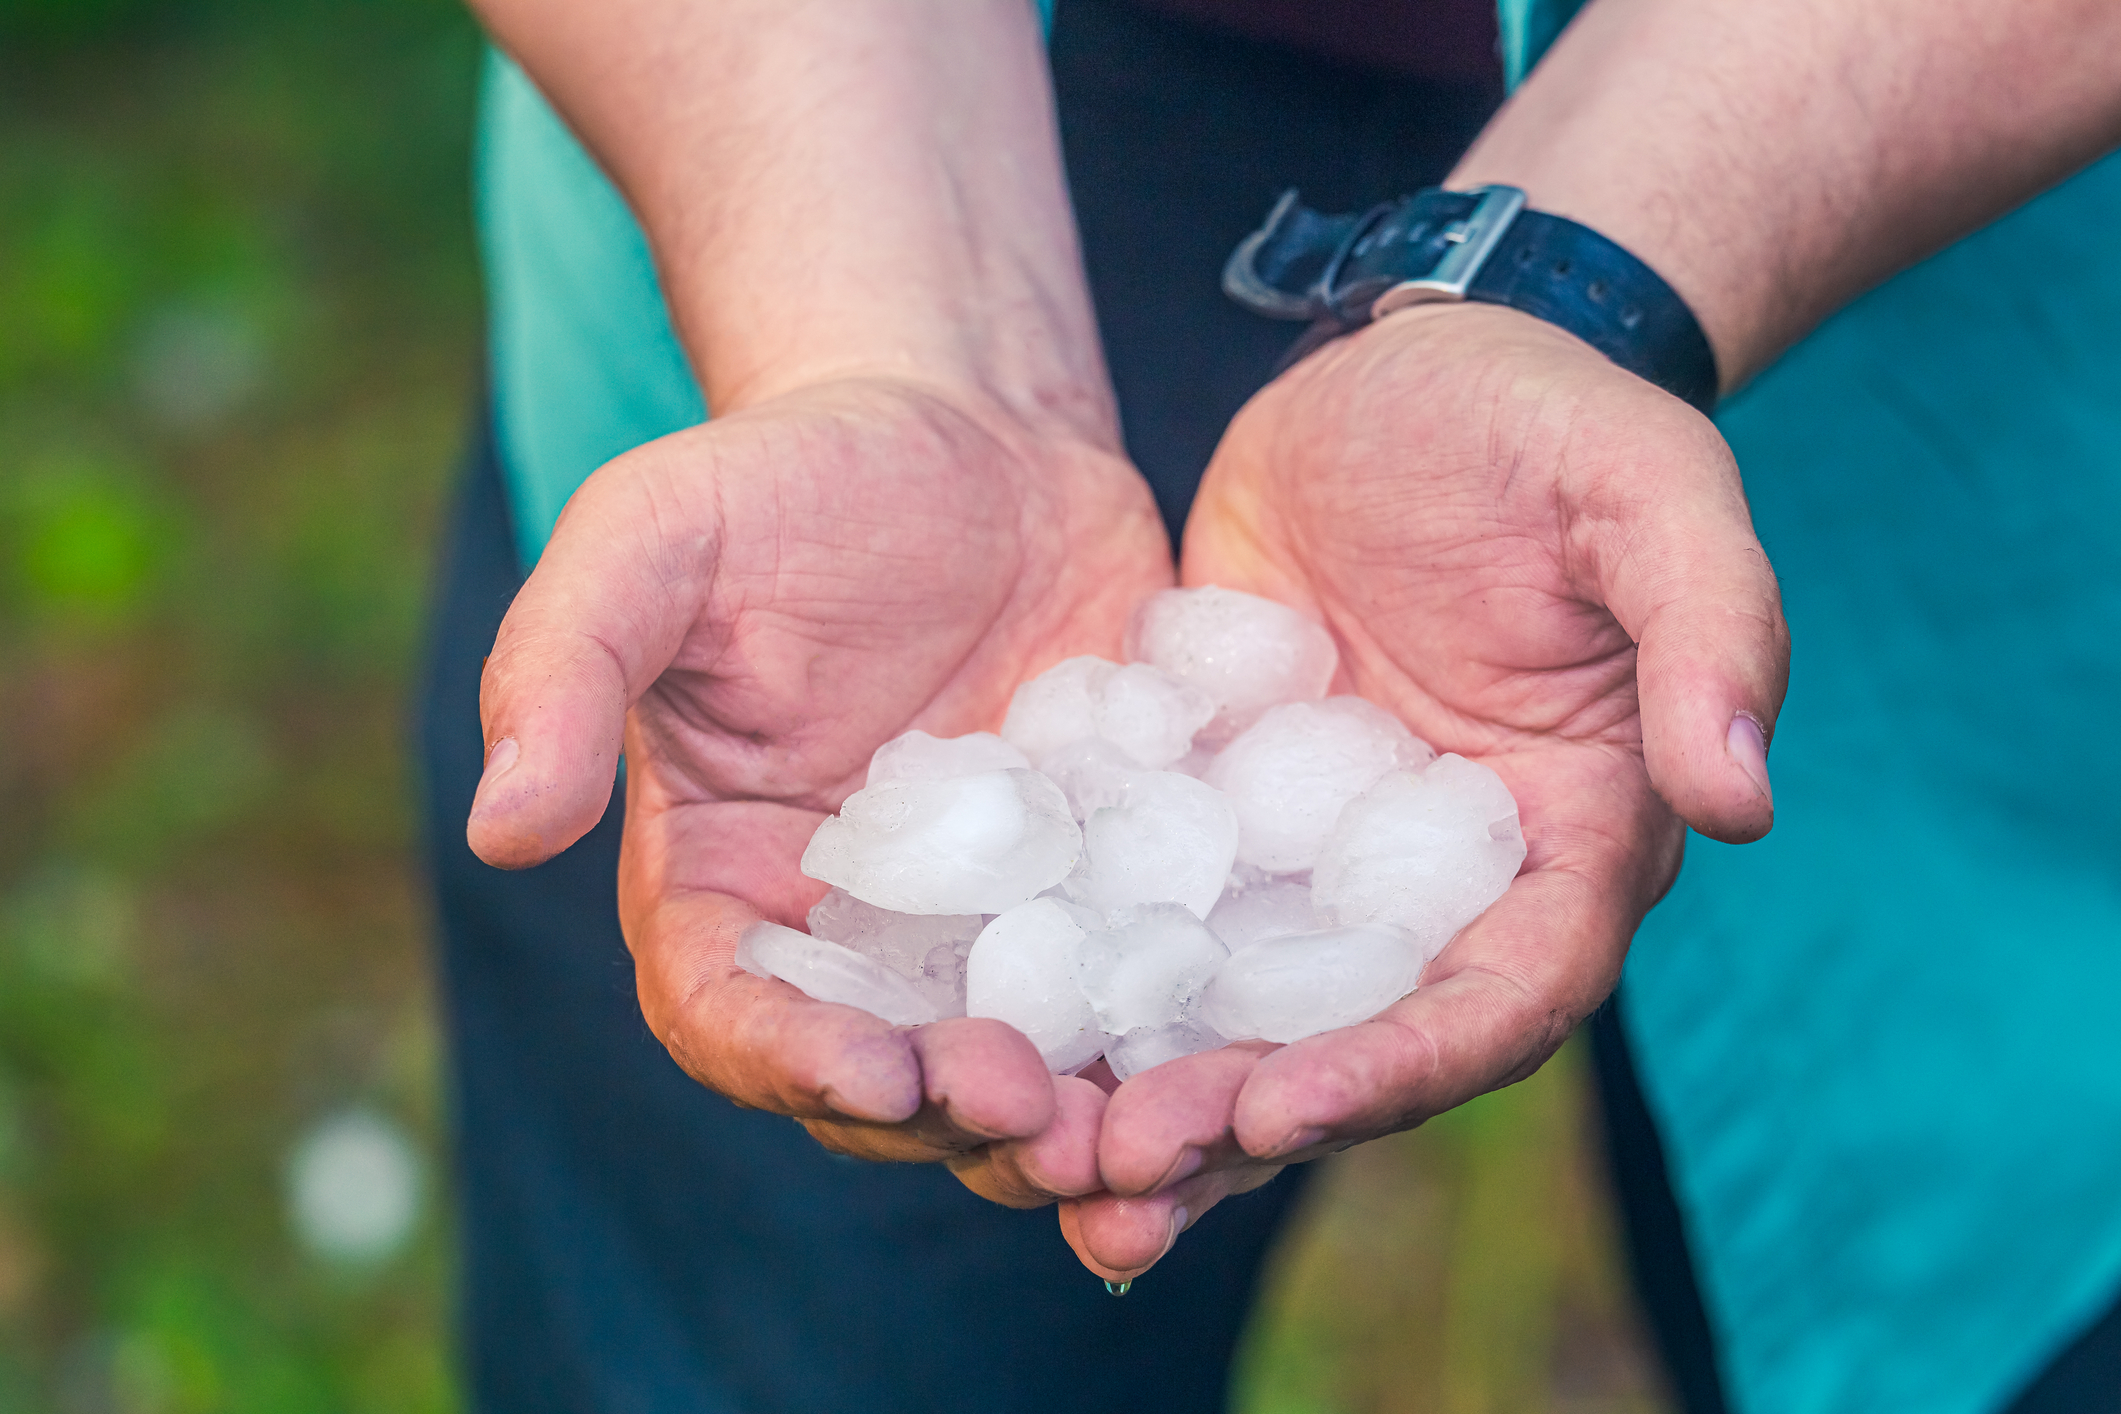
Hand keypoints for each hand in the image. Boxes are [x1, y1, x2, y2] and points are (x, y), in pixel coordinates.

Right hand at [464, 373, 1170, 1206]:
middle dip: (952, 1118)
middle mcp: (854, 932)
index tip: (872, 1070)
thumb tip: (496, 830)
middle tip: (1036, 1116)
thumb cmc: (788, 474)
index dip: (790, 1060)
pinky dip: (1175, 1033)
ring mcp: (989, 924)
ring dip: (1073, 1115)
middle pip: (888, 1076)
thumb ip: (562, 666)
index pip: (731, 1014)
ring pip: (1021, 1063)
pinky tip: (1238, 1044)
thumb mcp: (656, 536)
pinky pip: (1137, 985)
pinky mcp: (1103, 891)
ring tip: (1142, 1126)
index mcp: (726, 882)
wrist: (973, 431)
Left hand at [1063, 303, 1788, 1278]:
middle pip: (1356, 1039)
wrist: (1406, 370)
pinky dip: (1090, 979)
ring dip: (1155, 1089)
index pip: (1503, 995)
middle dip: (1247, 1117)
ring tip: (1045, 1152)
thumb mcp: (1645, 493)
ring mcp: (1321, 854)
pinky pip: (1155, 908)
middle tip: (1120, 1178)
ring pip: (1243, 1006)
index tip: (1281, 1109)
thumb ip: (1710, 632)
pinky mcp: (1221, 808)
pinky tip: (989, 1022)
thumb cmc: (1547, 422)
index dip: (1403, 1066)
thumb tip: (1744, 799)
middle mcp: (1443, 882)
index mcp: (1569, 840)